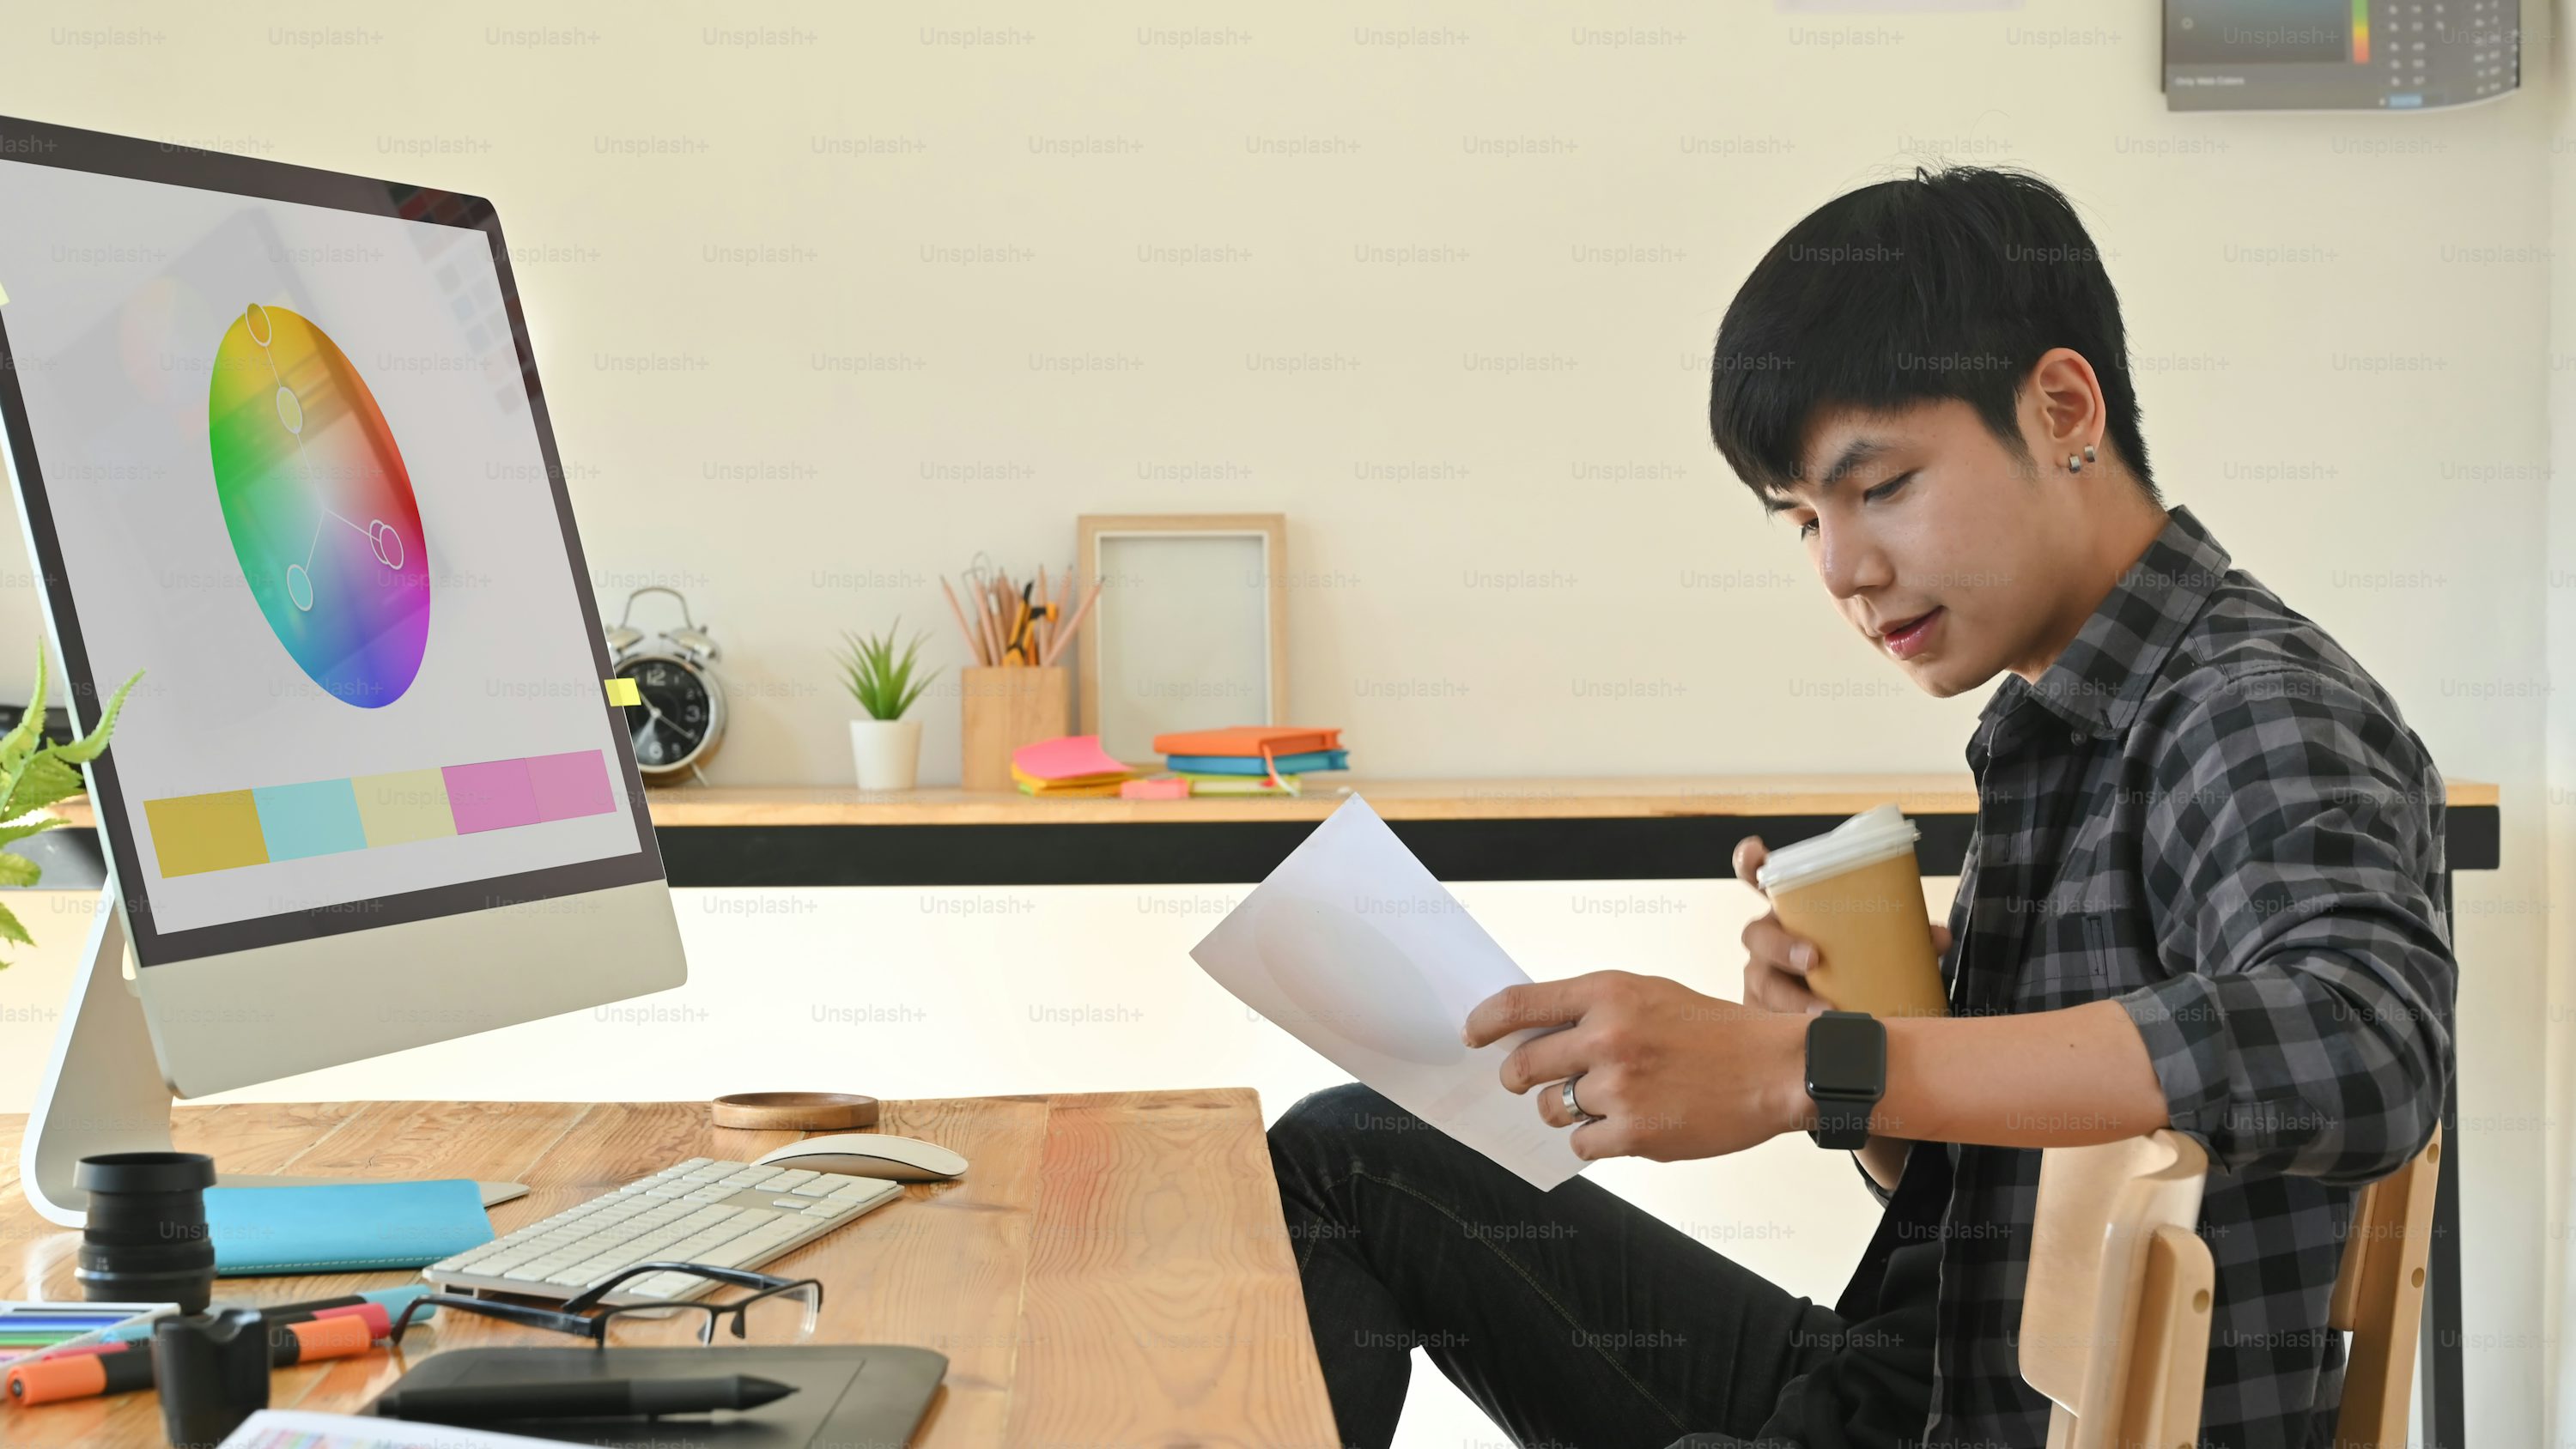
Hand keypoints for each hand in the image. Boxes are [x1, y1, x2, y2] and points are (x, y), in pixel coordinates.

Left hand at [1461, 971, 1805, 1161]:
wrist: (1774, 1069)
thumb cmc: (1711, 1031)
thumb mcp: (1648, 993)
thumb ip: (1592, 1007)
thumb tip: (1532, 1029)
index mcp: (1608, 993)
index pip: (1519, 1005)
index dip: (1483, 1023)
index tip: (1470, 1036)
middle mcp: (1607, 1037)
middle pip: (1522, 1066)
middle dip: (1517, 1078)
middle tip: (1528, 1082)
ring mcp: (1620, 1087)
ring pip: (1553, 1109)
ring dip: (1565, 1110)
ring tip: (1603, 1101)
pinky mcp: (1635, 1132)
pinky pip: (1583, 1144)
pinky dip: (1596, 1140)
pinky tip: (1626, 1125)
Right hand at [1734, 835, 1951, 1015]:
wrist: (1837, 1011)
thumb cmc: (1849, 962)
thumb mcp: (1870, 941)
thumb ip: (1902, 933)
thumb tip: (1938, 937)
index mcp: (1789, 912)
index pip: (1758, 879)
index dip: (1750, 862)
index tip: (1754, 850)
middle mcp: (1768, 941)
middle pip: (1757, 935)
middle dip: (1781, 945)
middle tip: (1814, 957)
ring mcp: (1762, 978)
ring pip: (1762, 983)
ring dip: (1790, 997)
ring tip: (1823, 1012)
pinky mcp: (1765, 1016)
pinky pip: (1767, 1022)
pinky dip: (1791, 1029)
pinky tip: (1815, 1038)